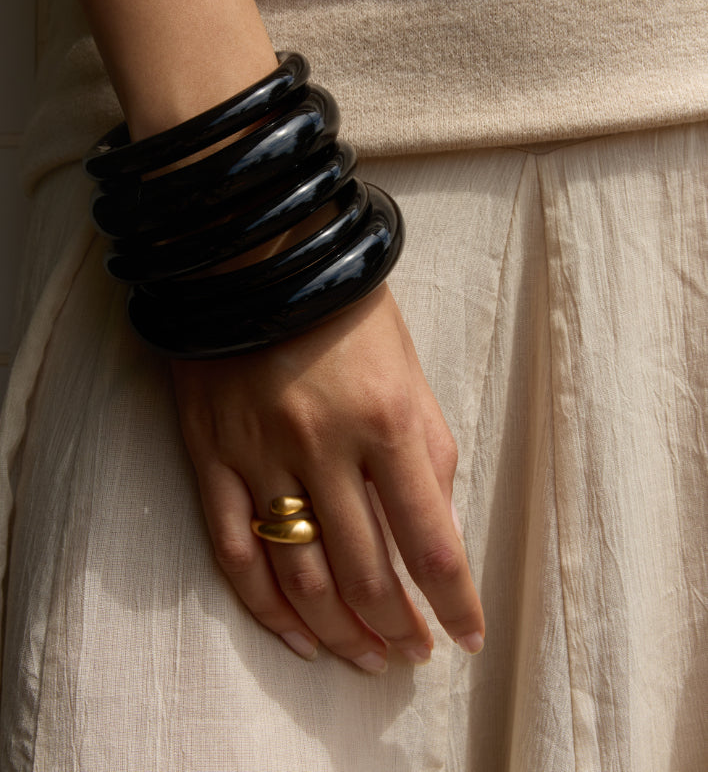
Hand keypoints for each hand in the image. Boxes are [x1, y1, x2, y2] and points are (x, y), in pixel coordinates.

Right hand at [172, 283, 484, 672]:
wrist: (257, 256)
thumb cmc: (349, 313)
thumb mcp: (411, 370)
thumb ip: (431, 450)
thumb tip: (436, 532)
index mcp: (388, 420)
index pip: (431, 542)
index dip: (455, 604)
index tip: (467, 638)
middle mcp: (325, 446)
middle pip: (365, 574)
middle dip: (396, 630)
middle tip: (410, 656)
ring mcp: (261, 454)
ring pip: (300, 577)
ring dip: (338, 633)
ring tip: (363, 659)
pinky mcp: (210, 455)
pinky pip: (234, 551)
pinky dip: (266, 607)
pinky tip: (295, 637)